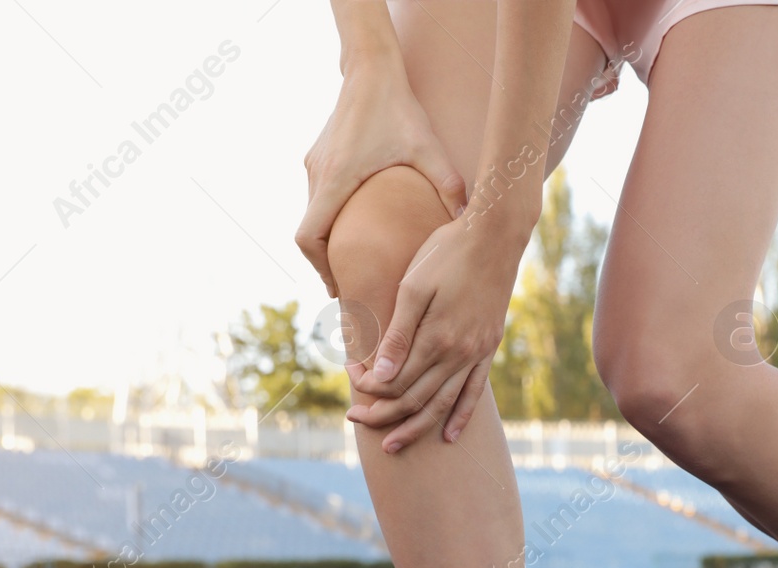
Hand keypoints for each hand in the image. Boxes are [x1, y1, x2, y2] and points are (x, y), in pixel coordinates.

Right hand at [296, 69, 466, 297]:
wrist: (371, 68)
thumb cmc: (399, 108)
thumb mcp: (427, 147)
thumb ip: (448, 183)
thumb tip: (469, 219)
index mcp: (336, 179)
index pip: (309, 237)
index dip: (319, 268)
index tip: (337, 287)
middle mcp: (318, 175)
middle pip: (307, 234)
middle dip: (325, 263)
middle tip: (348, 289)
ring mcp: (315, 165)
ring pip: (311, 215)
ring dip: (327, 241)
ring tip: (352, 265)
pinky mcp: (318, 156)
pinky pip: (317, 198)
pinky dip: (329, 219)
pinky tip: (355, 229)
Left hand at [345, 213, 529, 452]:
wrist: (494, 236)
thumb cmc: (446, 253)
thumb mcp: (414, 287)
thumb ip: (399, 336)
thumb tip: (381, 377)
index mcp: (436, 339)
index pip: (395, 380)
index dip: (368, 386)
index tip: (349, 374)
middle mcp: (458, 354)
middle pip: (415, 399)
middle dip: (382, 413)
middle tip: (354, 419)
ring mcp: (476, 354)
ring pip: (442, 405)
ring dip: (415, 428)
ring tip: (392, 446)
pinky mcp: (488, 349)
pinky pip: (474, 393)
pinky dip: (460, 416)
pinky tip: (449, 436)